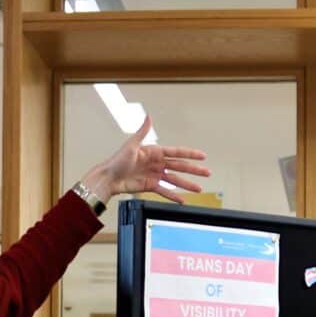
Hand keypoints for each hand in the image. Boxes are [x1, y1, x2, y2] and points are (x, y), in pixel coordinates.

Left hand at [80, 119, 210, 205]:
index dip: (190, 154)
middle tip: (207, 173)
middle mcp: (156, 163)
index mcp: (154, 152)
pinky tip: (182, 200)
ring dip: (187, 184)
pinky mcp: (149, 186)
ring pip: (174, 180)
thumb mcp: (131, 145)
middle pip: (179, 167)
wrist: (108, 178)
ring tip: (199, 189)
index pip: (176, 152)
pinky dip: (173, 196)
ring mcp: (154, 175)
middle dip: (194, 170)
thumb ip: (142, 131)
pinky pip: (165, 191)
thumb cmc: (117, 161)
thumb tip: (148, 117)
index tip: (202, 156)